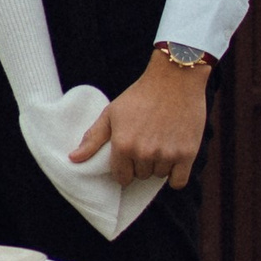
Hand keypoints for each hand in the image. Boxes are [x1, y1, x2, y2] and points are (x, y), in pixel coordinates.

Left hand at [73, 52, 209, 188]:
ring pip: (159, 176)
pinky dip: (175, 175)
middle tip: (147, 142)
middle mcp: (144, 153)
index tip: (130, 157)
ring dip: (159, 166)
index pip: (121, 177)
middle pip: (141, 176)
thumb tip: (73, 159)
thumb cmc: (140, 95)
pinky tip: (174, 158)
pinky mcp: (187, 154)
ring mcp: (167, 154)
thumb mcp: (112, 113)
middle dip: (142, 164)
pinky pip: (178, 181)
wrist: (174, 79)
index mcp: (123, 145)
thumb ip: (93, 138)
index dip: (125, 168)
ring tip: (161, 143)